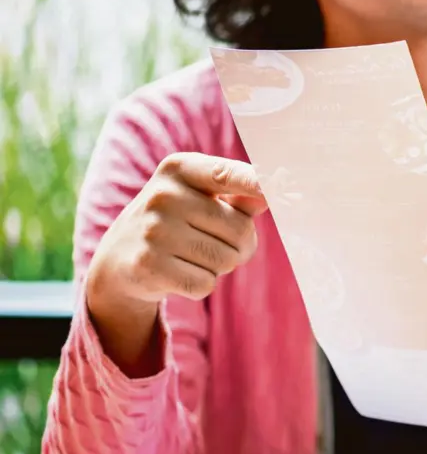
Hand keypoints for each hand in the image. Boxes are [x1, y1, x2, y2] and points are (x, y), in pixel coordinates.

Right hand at [86, 153, 266, 372]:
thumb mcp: (199, 198)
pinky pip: (205, 284)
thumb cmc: (176, 222)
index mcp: (180, 169)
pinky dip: (200, 285)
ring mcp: (153, 231)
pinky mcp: (148, 265)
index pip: (228, 174)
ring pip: (226, 261)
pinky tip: (178, 272)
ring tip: (191, 255)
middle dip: (240, 246)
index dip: (257, 182)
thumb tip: (272, 191)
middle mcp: (164, 195)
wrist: (119, 259)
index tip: (280, 184)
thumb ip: (238, 195)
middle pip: (242, 231)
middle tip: (213, 243)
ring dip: (219, 266)